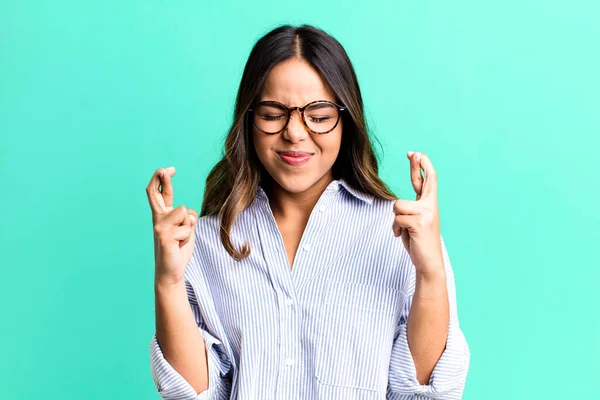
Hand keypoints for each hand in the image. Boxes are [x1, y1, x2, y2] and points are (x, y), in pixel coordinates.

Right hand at [146, 166, 197, 285]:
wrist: (171, 270)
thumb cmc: (179, 249)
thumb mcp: (187, 229)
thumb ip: (187, 218)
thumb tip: (187, 212)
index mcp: (163, 215)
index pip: (160, 193)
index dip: (164, 179)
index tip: (170, 169)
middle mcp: (158, 218)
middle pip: (155, 193)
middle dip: (161, 179)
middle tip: (165, 169)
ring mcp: (159, 227)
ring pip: (185, 213)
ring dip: (190, 226)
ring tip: (182, 239)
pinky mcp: (164, 236)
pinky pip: (186, 227)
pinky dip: (188, 237)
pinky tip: (179, 246)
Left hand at [392, 152, 443, 277]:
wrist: (428, 262)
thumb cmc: (418, 241)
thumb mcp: (414, 222)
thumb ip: (410, 210)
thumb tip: (398, 204)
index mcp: (430, 204)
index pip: (427, 180)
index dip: (421, 166)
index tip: (414, 153)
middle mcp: (431, 206)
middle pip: (424, 179)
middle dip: (417, 165)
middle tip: (413, 152)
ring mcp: (427, 213)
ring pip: (398, 205)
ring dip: (396, 220)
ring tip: (404, 230)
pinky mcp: (420, 222)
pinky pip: (397, 219)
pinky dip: (396, 229)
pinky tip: (403, 236)